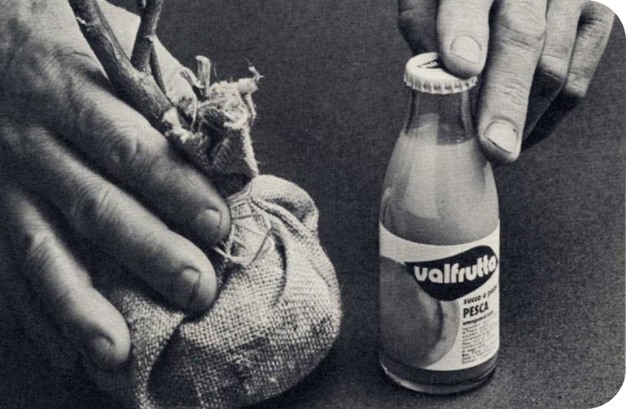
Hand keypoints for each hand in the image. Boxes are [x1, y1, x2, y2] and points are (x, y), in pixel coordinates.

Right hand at [0, 0, 229, 369]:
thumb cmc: (71, 50)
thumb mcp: (117, 53)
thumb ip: (166, 97)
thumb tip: (223, 150)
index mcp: (75, 93)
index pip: (133, 147)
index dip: (176, 188)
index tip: (218, 225)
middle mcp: (35, 141)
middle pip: (97, 205)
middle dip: (149, 251)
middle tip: (196, 289)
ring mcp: (6, 183)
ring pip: (44, 250)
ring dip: (81, 305)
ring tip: (117, 352)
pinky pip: (10, 270)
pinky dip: (38, 314)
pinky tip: (67, 351)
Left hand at [398, 0, 614, 162]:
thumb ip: (424, 27)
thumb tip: (431, 76)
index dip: (465, 32)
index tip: (461, 69)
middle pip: (522, 39)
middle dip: (506, 99)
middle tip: (494, 145)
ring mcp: (568, 0)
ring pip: (553, 69)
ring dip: (522, 120)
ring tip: (494, 150)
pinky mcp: (594, 21)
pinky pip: (575, 85)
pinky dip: (547, 120)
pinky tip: (521, 135)